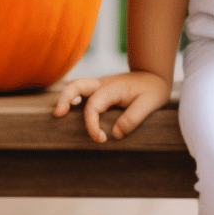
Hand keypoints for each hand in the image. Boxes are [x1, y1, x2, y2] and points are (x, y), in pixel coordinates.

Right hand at [52, 71, 171, 142]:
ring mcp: (99, 84)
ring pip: (76, 85)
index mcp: (113, 88)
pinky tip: (71, 108)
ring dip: (65, 97)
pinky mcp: (99, 89)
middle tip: (58, 115)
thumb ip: (132, 119)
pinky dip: (72, 97)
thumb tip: (115, 134)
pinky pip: (81, 90)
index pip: (94, 106)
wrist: (154, 75)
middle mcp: (103, 84)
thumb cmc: (152, 90)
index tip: (101, 139)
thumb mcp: (149, 104)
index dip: (92, 124)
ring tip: (58, 113)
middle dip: (65, 99)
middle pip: (77, 85)